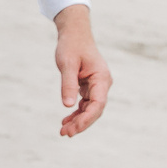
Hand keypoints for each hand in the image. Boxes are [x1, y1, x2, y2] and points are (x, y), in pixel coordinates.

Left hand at [54, 4, 110, 136]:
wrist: (74, 33)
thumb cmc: (71, 45)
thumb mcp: (67, 64)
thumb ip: (68, 84)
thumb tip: (68, 106)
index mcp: (101, 78)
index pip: (98, 103)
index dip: (87, 118)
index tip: (74, 129)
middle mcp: (102, 83)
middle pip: (95, 110)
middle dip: (81, 123)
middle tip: (65, 134)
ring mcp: (97, 86)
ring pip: (90, 109)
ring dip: (78, 120)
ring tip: (63, 131)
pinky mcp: (90, 86)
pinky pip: (85, 104)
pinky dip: (76, 113)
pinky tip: (66, 120)